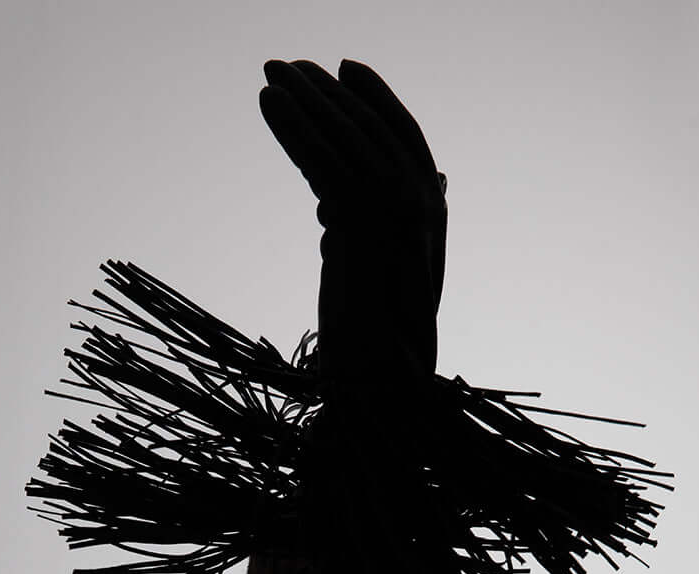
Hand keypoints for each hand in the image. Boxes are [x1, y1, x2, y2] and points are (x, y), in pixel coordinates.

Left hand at [259, 58, 446, 384]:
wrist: (379, 386)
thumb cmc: (375, 341)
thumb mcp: (374, 270)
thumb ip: (373, 227)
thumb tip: (362, 200)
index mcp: (431, 210)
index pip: (403, 135)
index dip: (372, 98)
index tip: (338, 71)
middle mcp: (422, 202)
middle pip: (368, 126)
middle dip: (326, 92)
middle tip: (286, 63)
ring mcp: (395, 211)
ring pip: (342, 137)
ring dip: (303, 101)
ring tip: (269, 73)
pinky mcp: (360, 224)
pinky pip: (320, 161)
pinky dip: (291, 129)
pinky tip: (266, 104)